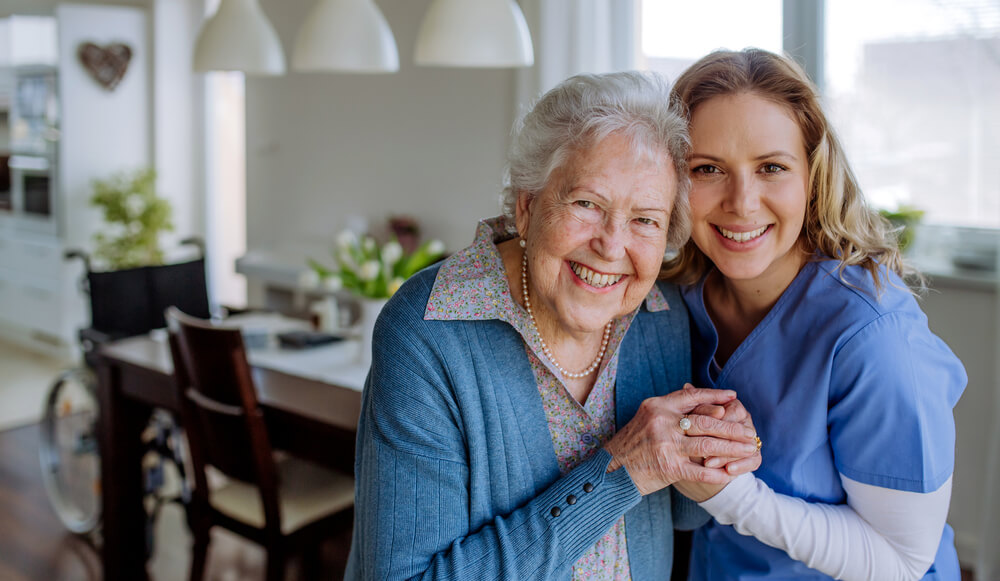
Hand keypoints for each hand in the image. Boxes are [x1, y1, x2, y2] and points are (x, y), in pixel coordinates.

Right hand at [603, 387, 759, 495]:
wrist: (611, 471)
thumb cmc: (631, 444)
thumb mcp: (647, 418)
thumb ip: (671, 408)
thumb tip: (702, 400)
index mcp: (657, 406)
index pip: (692, 396)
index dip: (715, 396)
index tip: (733, 397)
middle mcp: (662, 423)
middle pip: (706, 422)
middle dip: (732, 427)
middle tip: (749, 431)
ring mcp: (666, 445)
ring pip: (708, 444)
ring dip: (732, 448)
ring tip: (748, 450)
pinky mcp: (669, 468)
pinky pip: (701, 470)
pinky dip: (718, 473)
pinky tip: (731, 474)